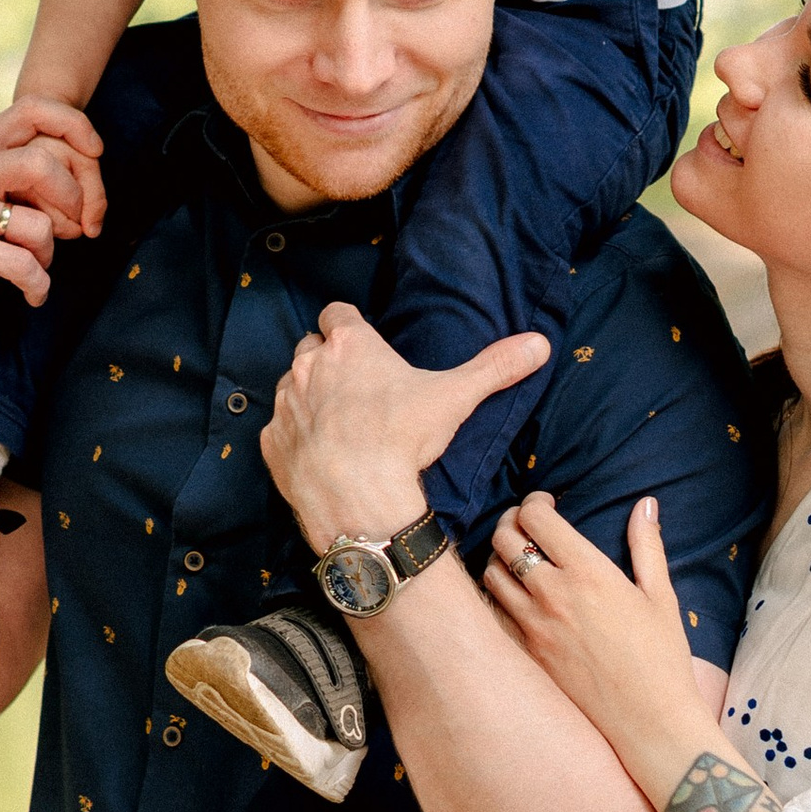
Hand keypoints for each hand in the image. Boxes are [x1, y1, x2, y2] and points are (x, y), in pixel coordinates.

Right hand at [0, 96, 105, 405]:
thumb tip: (86, 170)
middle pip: (42, 162)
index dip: (75, 126)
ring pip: (37, 223)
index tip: (97, 155)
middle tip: (77, 231)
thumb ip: (18, 181)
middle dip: (74, 201)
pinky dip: (37, 285)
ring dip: (50, 255)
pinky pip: (22, 263)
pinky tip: (33, 295)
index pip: (31, 109)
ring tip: (38, 270)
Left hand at [261, 301, 548, 553]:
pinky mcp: (271, 441)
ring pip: (290, 386)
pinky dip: (294, 437)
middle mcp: (308, 365)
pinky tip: (319, 454)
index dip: (349, 325)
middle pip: (311, 347)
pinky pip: (279, 429)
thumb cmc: (401, 439)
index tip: (363, 344)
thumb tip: (539, 343)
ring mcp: (285, 403)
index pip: (338, 312)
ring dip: (308, 397)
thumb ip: (495, 367)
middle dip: (328, 360)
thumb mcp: (455, 397)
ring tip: (338, 423)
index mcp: (349, 344)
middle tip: (356, 388)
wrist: (357, 499)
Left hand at [483, 490, 697, 742]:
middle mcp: (553, 594)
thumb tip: (646, 504)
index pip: (536, 518)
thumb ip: (647, 546)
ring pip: (491, 574)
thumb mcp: (661, 596)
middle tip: (525, 525)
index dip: (534, 503)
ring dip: (499, 557)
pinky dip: (498, 596)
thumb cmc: (662, 657)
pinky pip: (495, 613)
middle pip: (503, 539)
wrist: (648, 720)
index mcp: (588, 572)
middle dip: (510, 521)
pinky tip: (515, 596)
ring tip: (517, 558)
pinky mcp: (527, 654)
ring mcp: (534, 626)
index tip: (546, 505)